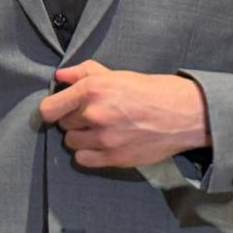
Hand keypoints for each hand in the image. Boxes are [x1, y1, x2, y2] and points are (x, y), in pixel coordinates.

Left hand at [41, 62, 209, 168]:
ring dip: (81, 136)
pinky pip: (83, 160)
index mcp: (92, 90)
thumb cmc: (151, 91)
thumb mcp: (117, 74)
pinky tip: (102, 144)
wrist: (183, 113)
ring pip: (71, 142)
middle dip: (73, 119)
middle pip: (63, 124)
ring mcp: (104, 138)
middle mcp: (95, 114)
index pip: (49, 109)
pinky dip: (88, 154)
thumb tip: (60, 76)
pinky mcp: (114, 157)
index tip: (59, 109)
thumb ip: (84, 72)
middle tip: (92, 115)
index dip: (53, 109)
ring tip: (99, 129)